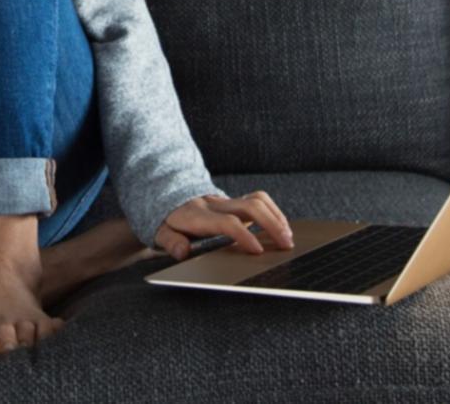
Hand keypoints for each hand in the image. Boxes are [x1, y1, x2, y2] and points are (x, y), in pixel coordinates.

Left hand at [154, 191, 293, 259]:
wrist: (168, 198)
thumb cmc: (169, 222)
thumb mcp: (162, 233)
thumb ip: (171, 242)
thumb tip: (183, 250)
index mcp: (199, 216)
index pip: (226, 222)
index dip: (243, 235)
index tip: (258, 251)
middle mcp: (216, 205)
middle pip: (250, 205)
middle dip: (271, 223)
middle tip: (285, 245)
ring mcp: (227, 201)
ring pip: (258, 199)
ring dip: (276, 217)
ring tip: (288, 237)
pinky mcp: (235, 202)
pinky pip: (259, 200)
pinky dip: (274, 213)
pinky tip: (281, 229)